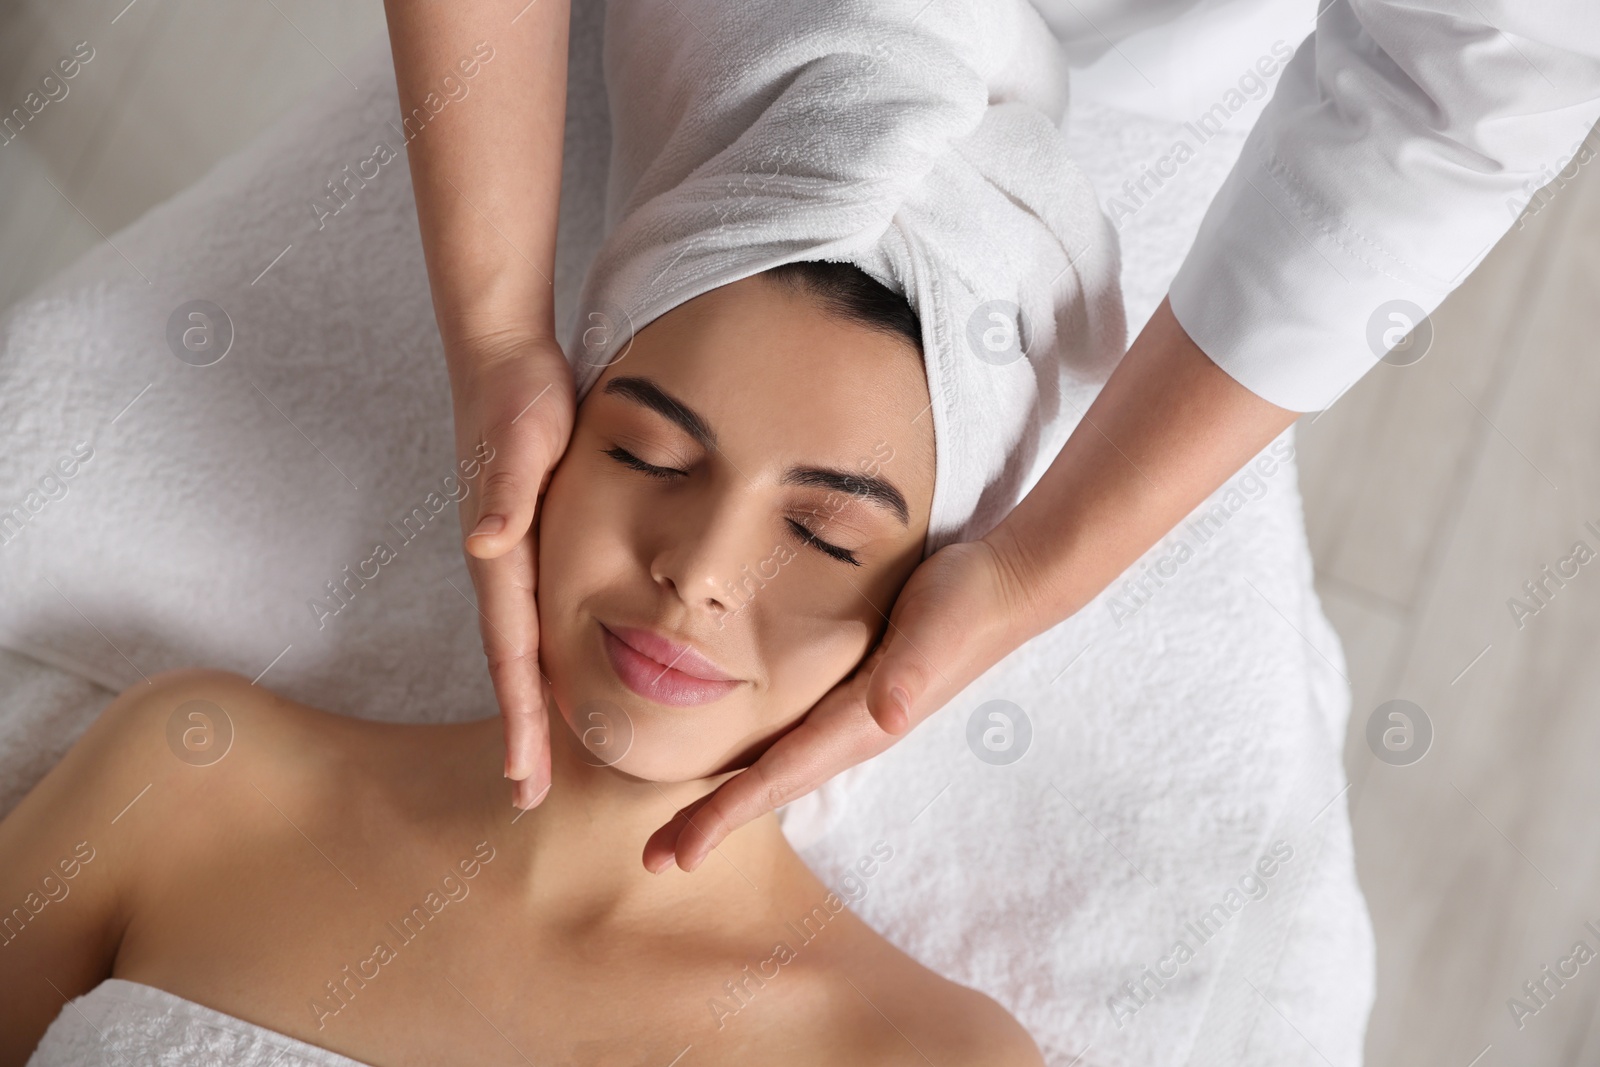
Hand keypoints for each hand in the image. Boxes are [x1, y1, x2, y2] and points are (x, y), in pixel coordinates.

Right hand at [448, 333, 575, 807]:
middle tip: (530, 794)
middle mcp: (502, 565)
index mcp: (501, 557)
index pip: (510, 654)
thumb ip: (505, 493)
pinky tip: (569, 673)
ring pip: (525, 643)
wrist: (504, 356)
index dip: (518, 716)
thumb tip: (486, 544)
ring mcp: (514, 555)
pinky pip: (539, 611)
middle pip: (513, 664)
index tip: (522, 775)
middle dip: (521, 730)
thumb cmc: (516, 397)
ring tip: (544, 755)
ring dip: (532, 700)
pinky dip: (549, 654)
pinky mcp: (532, 538)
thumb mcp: (519, 440)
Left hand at [642, 538, 1040, 871]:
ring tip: (678, 832)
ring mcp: (852, 718)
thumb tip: (888, 716)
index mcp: (860, 723)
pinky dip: (750, 765)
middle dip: (710, 824)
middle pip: (766, 787)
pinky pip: (788, 742)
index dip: (725, 813)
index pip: (777, 776)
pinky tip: (728, 766)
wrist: (1004, 587)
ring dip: (725, 802)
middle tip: (652, 859)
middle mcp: (852, 731)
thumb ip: (914, 671)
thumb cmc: (965, 601)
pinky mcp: (851, 695)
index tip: (680, 850)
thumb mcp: (937, 627)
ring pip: (774, 770)